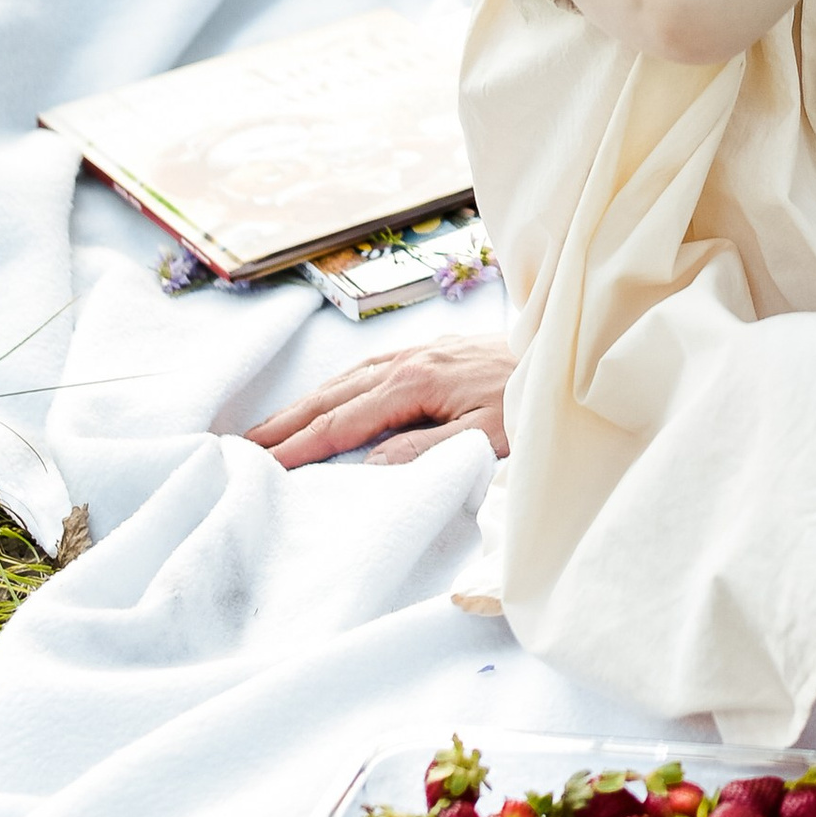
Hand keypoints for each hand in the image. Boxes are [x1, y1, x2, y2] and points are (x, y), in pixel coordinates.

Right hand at [243, 337, 511, 467]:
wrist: (573, 352)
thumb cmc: (535, 400)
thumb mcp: (488, 437)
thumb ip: (426, 450)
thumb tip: (366, 464)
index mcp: (417, 381)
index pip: (342, 422)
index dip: (299, 446)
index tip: (262, 466)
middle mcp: (410, 359)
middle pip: (333, 395)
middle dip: (286, 422)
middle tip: (241, 446)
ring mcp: (421, 350)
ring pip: (347, 379)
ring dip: (306, 403)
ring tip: (271, 427)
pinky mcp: (435, 350)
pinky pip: (369, 369)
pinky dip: (337, 387)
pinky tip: (331, 396)